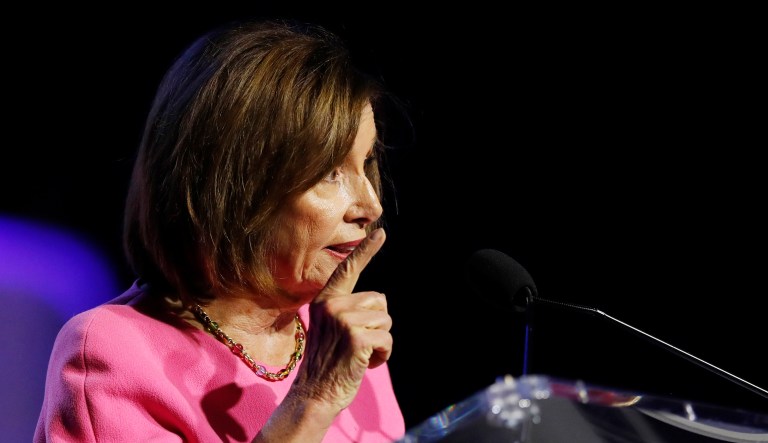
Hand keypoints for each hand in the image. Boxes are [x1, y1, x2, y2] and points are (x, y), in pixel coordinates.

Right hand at [293, 228, 391, 410]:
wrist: (314, 395)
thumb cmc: (326, 364)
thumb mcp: (330, 329)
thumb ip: (346, 311)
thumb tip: (377, 303)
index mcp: (324, 301)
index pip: (347, 270)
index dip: (365, 251)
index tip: (381, 232)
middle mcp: (332, 305)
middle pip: (380, 301)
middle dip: (376, 324)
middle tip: (355, 345)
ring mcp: (343, 320)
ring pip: (386, 320)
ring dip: (380, 341)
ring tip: (357, 354)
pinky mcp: (356, 337)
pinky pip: (388, 339)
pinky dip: (383, 354)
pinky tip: (364, 364)